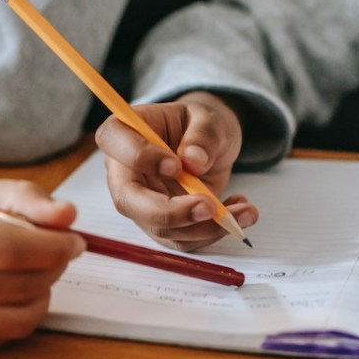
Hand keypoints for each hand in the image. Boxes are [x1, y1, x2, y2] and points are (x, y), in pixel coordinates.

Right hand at [0, 176, 83, 351]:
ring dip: (42, 295)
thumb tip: (68, 216)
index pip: (9, 248)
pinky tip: (10, 293)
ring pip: (14, 318)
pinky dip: (18, 315)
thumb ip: (20, 197)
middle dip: (53, 268)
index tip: (76, 240)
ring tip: (37, 272)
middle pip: (16, 285)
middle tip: (60, 252)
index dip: (53, 247)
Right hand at [94, 91, 257, 250]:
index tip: (175, 165)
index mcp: (125, 132)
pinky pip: (182, 240)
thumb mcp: (209, 118)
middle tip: (209, 206)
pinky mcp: (162, 224)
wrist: (209, 145)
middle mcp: (125, 171)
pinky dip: (213, 232)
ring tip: (244, 211)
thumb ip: (203, 134)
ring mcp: (141, 203)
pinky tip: (236, 212)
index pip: (114, 142)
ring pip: (160, 228)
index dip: (139, 156)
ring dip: (204, 227)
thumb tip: (194, 160)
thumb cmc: (199, 125)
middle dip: (169, 212)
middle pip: (128, 200)